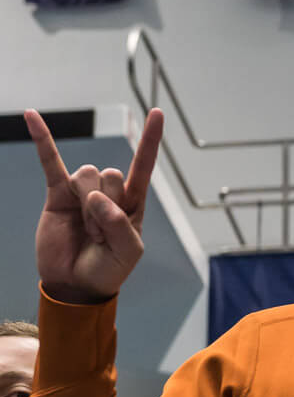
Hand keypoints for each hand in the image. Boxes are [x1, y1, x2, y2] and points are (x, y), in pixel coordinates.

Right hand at [27, 107, 163, 304]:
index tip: (157, 113)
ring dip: (88, 205)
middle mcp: (109, 191)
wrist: (76, 283)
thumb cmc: (108, 268)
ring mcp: (82, 190)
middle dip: (107, 207)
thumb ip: (120, 225)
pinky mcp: (57, 193)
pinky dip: (42, 138)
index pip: (143, 164)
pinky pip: (49, 161)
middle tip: (101, 234)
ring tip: (87, 229)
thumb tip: (98, 198)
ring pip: (88, 174)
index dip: (150, 140)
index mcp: (133, 202)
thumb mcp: (128, 252)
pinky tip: (32, 116)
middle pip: (111, 174)